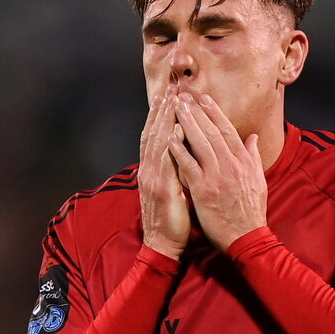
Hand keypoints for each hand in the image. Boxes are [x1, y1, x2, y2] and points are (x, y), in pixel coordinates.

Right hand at [138, 88, 190, 258]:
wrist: (163, 244)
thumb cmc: (172, 220)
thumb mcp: (173, 190)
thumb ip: (177, 170)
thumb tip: (184, 153)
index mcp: (154, 170)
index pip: (157, 137)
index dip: (161, 116)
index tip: (169, 97)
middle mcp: (149, 170)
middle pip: (154, 134)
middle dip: (162, 111)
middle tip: (170, 89)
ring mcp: (153, 179)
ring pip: (157, 142)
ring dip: (164, 120)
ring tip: (172, 100)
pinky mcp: (161, 189)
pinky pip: (165, 163)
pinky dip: (168, 144)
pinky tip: (175, 130)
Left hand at [169, 93, 266, 251]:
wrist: (247, 238)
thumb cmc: (251, 212)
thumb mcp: (259, 181)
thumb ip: (254, 157)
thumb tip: (252, 138)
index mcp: (244, 162)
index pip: (227, 131)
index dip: (215, 113)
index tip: (204, 98)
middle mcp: (231, 165)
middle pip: (212, 132)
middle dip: (197, 112)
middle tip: (184, 96)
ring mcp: (217, 177)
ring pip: (200, 143)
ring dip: (187, 123)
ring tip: (176, 108)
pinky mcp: (204, 191)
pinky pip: (189, 166)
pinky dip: (179, 151)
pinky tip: (169, 138)